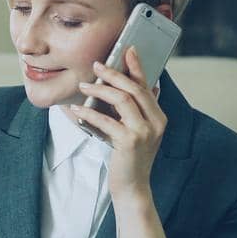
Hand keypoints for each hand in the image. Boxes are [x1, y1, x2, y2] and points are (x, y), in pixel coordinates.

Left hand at [64, 45, 166, 197]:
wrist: (132, 187)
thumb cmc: (130, 159)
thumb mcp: (138, 132)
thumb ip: (140, 112)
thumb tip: (148, 87)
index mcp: (159, 117)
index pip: (147, 86)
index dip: (137, 67)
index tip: (128, 50)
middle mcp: (156, 122)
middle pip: (135, 89)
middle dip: (114, 74)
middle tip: (96, 64)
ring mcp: (145, 132)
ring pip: (123, 100)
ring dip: (100, 90)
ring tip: (84, 85)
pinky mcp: (130, 142)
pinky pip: (107, 121)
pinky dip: (90, 113)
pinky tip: (77, 109)